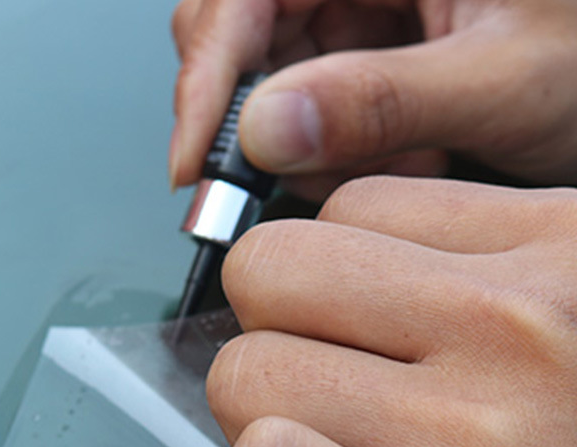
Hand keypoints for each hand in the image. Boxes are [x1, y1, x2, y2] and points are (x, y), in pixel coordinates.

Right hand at [170, 0, 576, 198]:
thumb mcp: (503, 81)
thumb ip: (383, 102)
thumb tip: (266, 131)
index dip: (208, 81)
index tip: (194, 167)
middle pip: (240, 33)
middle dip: (264, 122)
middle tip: (305, 178)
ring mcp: (357, 0)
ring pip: (272, 76)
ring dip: (314, 143)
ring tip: (403, 159)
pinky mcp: (364, 39)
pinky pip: (311, 97)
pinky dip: (342, 144)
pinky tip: (405, 151)